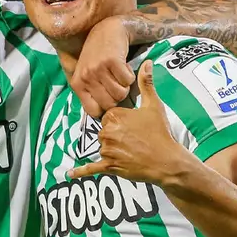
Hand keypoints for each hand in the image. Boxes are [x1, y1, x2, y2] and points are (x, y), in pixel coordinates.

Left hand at [68, 61, 189, 184]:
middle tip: (136, 139)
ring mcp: (107, 150)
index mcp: (114, 116)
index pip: (108, 116)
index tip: (134, 125)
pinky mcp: (109, 166)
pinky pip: (92, 168)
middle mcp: (107, 132)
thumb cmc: (160, 132)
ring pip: (104, 147)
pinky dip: (81, 171)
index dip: (121, 120)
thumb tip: (147, 62)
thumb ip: (146, 83)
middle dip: (117, 135)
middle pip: (104, 131)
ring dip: (114, 149)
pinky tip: (69, 174)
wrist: (167, 160)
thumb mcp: (154, 105)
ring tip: (134, 151)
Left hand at [71, 16, 135, 116]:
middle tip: (117, 84)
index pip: (93, 112)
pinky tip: (123, 66)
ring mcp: (97, 69)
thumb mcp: (87, 75)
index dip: (105, 109)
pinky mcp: (111, 61)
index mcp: (77, 84)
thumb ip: (91, 93)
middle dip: (118, 97)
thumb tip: (102, 116)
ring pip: (120, 93)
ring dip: (125, 86)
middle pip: (110, 104)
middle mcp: (85, 77)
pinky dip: (130, 75)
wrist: (108, 31)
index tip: (110, 100)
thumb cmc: (98, 56)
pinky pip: (128, 81)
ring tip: (119, 74)